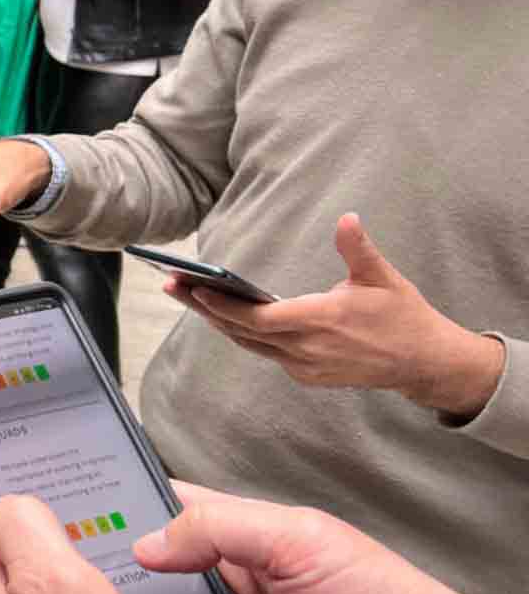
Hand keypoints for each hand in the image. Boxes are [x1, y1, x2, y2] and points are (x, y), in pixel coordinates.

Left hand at [165, 213, 505, 417]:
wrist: (423, 363)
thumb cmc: (402, 316)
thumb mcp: (383, 278)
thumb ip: (358, 249)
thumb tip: (347, 218)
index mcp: (321, 321)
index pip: (258, 318)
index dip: (223, 306)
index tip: (194, 288)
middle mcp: (305, 349)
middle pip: (241, 330)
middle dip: (204, 307)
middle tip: (171, 284)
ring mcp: (304, 366)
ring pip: (247, 343)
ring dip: (216, 320)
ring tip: (186, 294)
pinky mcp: (305, 375)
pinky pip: (263, 353)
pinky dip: (240, 333)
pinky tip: (221, 314)